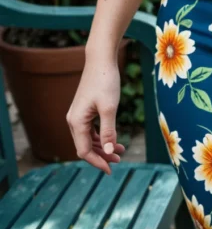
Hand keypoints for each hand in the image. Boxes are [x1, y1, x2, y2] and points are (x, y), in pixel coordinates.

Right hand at [66, 56, 125, 173]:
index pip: (83, 151)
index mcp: (76, 122)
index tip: (111, 169)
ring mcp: (78, 115)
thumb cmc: (105, 81)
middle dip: (102, 155)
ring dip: (102, 146)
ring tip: (121, 150)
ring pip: (88, 138)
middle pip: (85, 146)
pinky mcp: (84, 109)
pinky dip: (101, 136)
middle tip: (120, 159)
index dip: (97, 162)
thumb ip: (108, 131)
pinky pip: (90, 129)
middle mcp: (73, 120)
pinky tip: (113, 137)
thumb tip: (108, 151)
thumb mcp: (110, 108)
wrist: (100, 60)